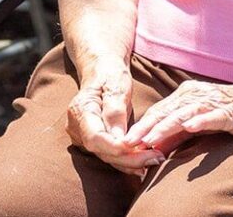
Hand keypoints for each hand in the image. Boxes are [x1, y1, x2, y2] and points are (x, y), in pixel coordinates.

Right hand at [65, 56, 163, 176]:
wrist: (102, 70)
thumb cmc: (110, 74)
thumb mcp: (116, 85)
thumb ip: (115, 110)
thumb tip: (118, 138)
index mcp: (81, 110)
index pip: (95, 138)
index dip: (116, 148)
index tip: (140, 149)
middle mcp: (76, 127)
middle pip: (101, 151)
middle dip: (129, 158)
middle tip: (156, 157)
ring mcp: (81, 136)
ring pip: (105, 156)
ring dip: (130, 162)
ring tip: (154, 160)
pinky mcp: (92, 141)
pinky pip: (108, 154)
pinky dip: (126, 159)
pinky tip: (143, 162)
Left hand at [123, 76, 232, 154]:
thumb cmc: (230, 112)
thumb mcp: (199, 121)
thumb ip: (177, 131)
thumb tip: (152, 146)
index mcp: (187, 96)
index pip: (159, 111)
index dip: (141, 126)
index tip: (123, 141)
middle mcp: (197, 96)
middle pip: (167, 112)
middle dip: (146, 127)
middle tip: (128, 142)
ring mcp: (213, 102)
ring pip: (184, 114)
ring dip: (166, 126)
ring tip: (150, 139)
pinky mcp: (230, 110)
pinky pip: (213, 115)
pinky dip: (201, 120)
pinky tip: (190, 127)